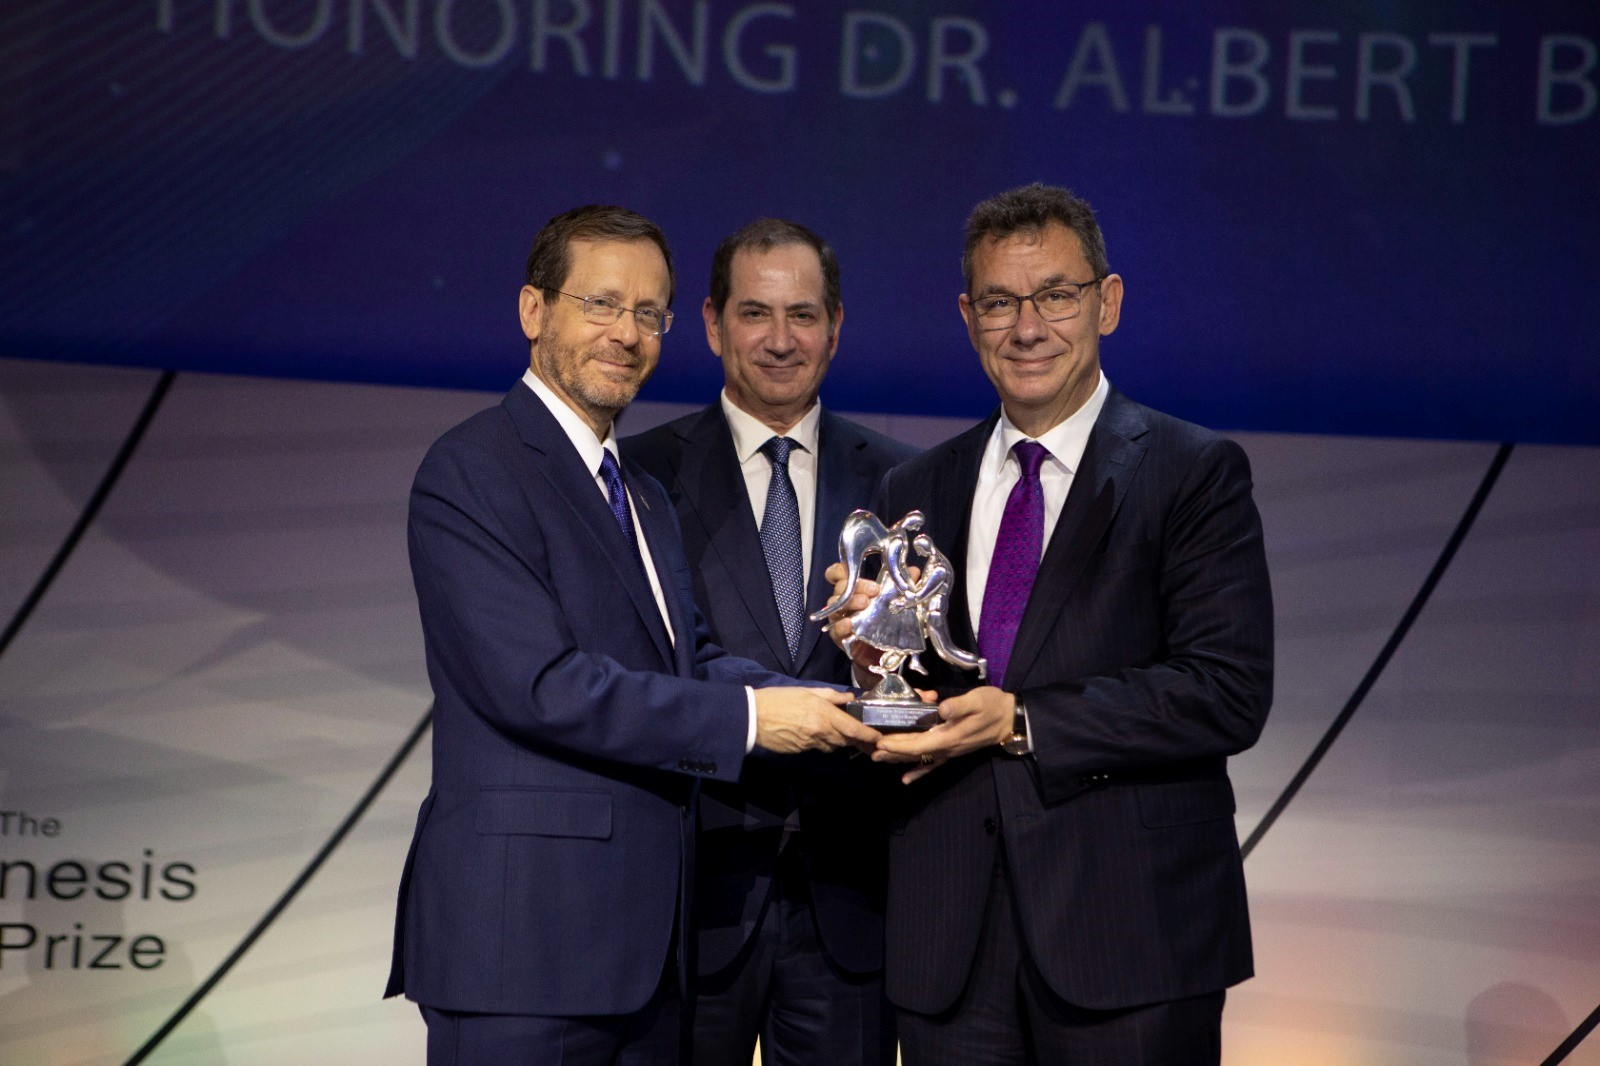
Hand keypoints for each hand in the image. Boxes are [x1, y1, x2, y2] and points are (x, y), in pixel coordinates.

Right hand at [754, 686, 880, 754]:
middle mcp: (821, 731)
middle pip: (845, 740)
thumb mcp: (807, 691)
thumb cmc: (779, 699)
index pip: (853, 729)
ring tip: (836, 732)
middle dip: (855, 740)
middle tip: (863, 738)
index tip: (878, 738)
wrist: (754, 716)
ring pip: (832, 746)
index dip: (868, 735)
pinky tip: (814, 734)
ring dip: (837, 741)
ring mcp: (810, 744)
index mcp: (824, 714)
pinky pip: (817, 748)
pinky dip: (821, 743)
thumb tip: (849, 697)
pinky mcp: (801, 751)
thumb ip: (831, 695)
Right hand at [821, 562, 920, 678]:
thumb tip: (914, 571)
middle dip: (858, 585)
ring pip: (835, 605)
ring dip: (851, 601)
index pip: (838, 573)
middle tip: (875, 590)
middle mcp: (843, 601)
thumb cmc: (886, 622)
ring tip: (866, 603)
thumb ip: (903, 584)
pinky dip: (841, 625)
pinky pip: (835, 629)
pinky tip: (850, 623)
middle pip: (840, 586)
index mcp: (854, 589)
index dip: (840, 569)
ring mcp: (839, 618)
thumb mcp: (896, 601)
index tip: (855, 569)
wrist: (883, 653)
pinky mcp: (839, 636)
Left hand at [873, 686, 1014, 783]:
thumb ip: (958, 705)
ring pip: (920, 758)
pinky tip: (906, 779)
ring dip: (899, 759)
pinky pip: (933, 764)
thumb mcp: (977, 700)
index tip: (880, 742)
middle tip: (870, 750)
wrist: (1010, 719)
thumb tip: (941, 709)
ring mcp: (950, 751)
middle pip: (915, 752)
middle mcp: (947, 748)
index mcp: (950, 737)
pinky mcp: (953, 750)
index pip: (918, 744)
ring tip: (879, 759)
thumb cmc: (993, 706)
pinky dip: (918, 771)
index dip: (898, 744)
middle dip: (892, 751)